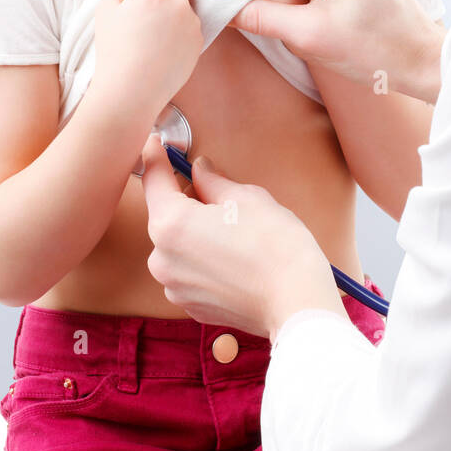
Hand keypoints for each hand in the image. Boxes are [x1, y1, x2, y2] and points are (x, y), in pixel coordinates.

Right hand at [94, 0, 203, 114]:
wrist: (131, 92)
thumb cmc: (114, 51)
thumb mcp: (106, 8)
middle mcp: (179, 2)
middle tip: (142, 3)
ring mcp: (193, 22)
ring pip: (185, 0)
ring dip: (171, 5)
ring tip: (150, 29)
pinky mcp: (199, 40)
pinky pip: (190, 22)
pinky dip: (178, 26)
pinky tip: (160, 44)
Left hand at [140, 133, 344, 340]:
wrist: (296, 302)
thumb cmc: (276, 248)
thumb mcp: (246, 198)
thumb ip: (213, 181)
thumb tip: (201, 171)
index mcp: (170, 224)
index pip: (154, 179)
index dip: (156, 157)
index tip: (155, 144)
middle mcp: (162, 258)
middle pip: (166, 216)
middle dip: (187, 201)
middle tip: (220, 195)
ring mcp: (175, 287)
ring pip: (178, 246)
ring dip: (195, 233)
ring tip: (234, 233)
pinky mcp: (191, 306)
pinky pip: (189, 271)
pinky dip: (203, 260)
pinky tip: (233, 258)